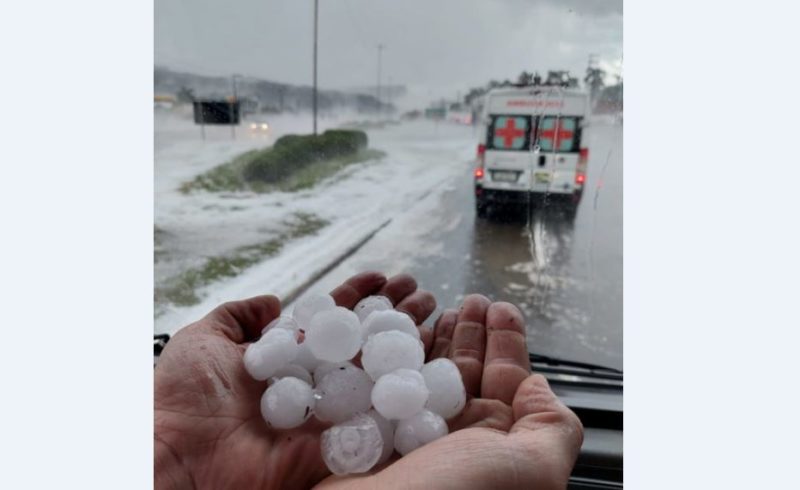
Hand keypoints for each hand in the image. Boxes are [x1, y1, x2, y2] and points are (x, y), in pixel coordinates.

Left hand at [154, 272, 436, 488]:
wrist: (175, 456)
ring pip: (379, 377)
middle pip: (363, 345)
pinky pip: (381, 424)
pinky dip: (409, 400)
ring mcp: (328, 416)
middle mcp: (311, 385)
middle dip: (394, 317)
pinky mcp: (338, 448)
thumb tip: (272, 302)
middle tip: (425, 294)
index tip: (383, 276)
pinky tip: (434, 370)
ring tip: (438, 319)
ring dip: (410, 350)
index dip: (357, 297)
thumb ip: (238, 317)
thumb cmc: (181, 396)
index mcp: (285, 359)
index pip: (331, 320)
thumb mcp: (204, 339)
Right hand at [316, 295, 583, 489]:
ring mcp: (407, 436)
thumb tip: (538, 385)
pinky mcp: (365, 434)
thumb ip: (550, 426)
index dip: (506, 341)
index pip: (507, 382)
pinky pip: (378, 383)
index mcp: (494, 446)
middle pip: (464, 372)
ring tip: (434, 304)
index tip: (501, 307)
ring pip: (422, 374)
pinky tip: (391, 332)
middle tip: (468, 299)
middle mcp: (452, 440)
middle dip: (468, 333)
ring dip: (430, 338)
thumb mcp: (533, 469)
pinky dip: (384, 354)